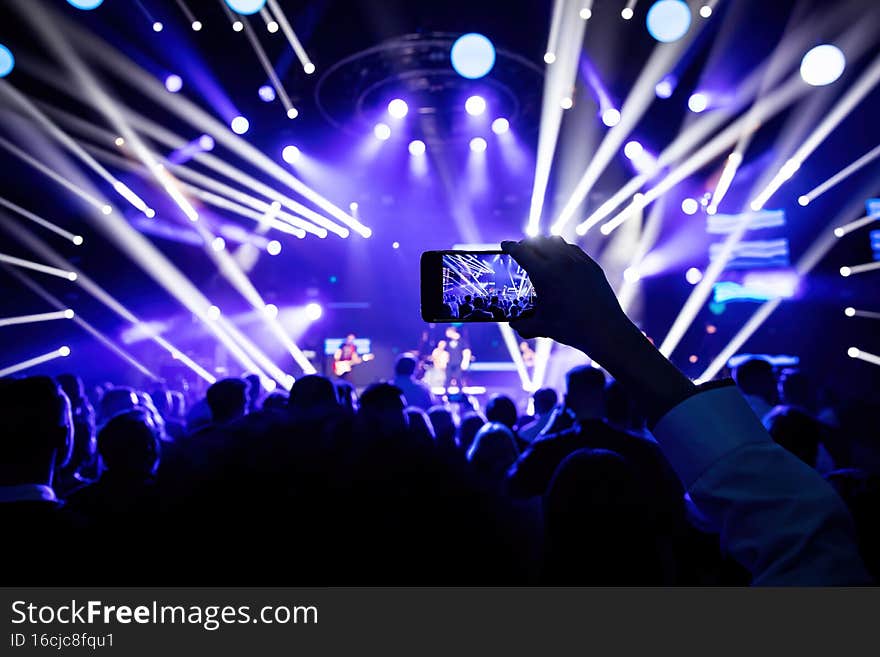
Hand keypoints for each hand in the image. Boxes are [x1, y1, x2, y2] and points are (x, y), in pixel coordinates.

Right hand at [501, 236, 635, 360]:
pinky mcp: (591, 266)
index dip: (510, 247)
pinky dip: (562, 249)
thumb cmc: (571, 328)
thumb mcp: (542, 326)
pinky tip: (561, 259)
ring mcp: (578, 261)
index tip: (504, 245)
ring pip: (556, 241)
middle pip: (537, 242)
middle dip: (526, 244)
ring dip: (544, 244)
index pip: (521, 252)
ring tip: (540, 252)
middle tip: (521, 250)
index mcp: (543, 274)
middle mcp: (560, 262)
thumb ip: (523, 324)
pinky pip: (572, 249)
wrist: (604, 330)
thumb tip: (513, 324)